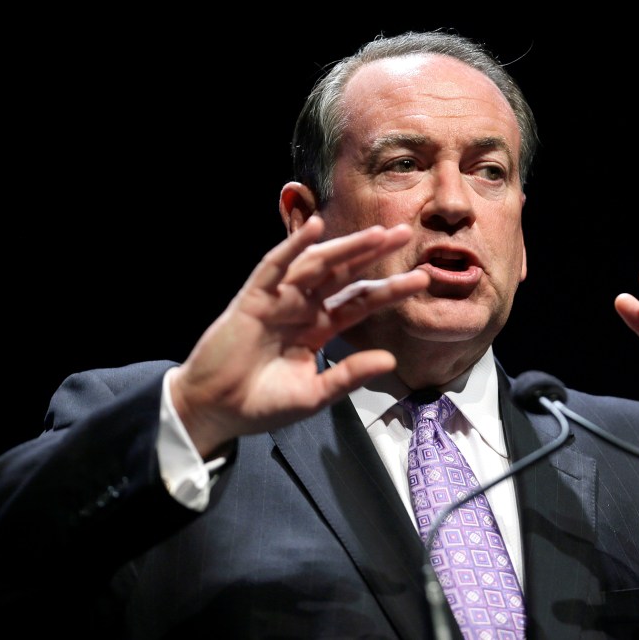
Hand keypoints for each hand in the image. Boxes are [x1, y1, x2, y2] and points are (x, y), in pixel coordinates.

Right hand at [168, 216, 429, 457]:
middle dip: (373, 253)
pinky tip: (314, 228)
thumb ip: (349, 375)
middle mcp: (303, 307)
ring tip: (377, 233)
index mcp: (319, 328)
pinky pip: (275, 267)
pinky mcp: (253, 299)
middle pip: (345, 273)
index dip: (390, 290)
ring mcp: (279, 300)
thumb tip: (391, 360)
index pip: (361, 302)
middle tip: (405, 233)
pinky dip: (293, 246)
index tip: (422, 279)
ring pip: (317, 264)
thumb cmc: (263, 404)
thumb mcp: (315, 395)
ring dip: (345, 246)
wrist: (216, 411)